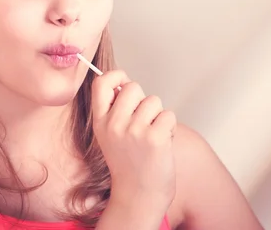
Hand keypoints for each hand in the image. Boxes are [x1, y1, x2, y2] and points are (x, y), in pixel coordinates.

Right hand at [91, 70, 176, 214]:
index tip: (124, 83)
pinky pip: (169, 115)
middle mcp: (113, 125)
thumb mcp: (110, 135)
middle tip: (143, 122)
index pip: (101, 83)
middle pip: (133, 87)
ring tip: (152, 135)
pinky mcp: (154, 138)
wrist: (139, 195)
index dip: (116, 76)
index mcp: (100, 122)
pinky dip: (171, 128)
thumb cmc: (129, 163)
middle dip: (143, 100)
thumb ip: (115, 110)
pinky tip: (163, 143)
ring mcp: (133, 131)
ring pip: (154, 101)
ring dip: (158, 116)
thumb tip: (125, 83)